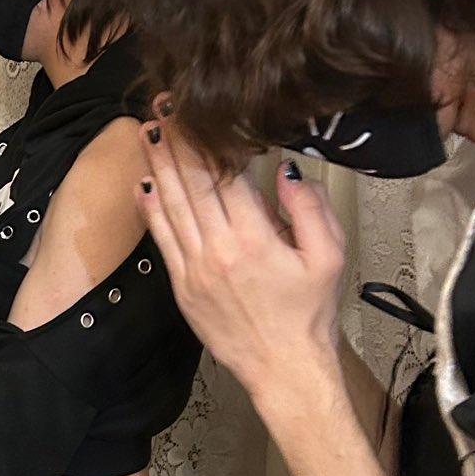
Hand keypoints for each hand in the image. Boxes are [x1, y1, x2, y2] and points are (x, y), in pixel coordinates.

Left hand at [138, 123, 345, 406]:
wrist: (283, 368)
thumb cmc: (309, 314)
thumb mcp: (330, 257)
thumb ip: (310, 209)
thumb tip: (286, 170)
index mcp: (255, 239)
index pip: (226, 176)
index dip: (209, 141)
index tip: (199, 111)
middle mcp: (218, 250)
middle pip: (191, 184)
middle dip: (175, 141)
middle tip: (162, 107)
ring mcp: (194, 269)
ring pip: (171, 206)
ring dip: (158, 166)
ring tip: (148, 132)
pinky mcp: (182, 286)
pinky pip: (161, 239)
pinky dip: (151, 209)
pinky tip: (144, 183)